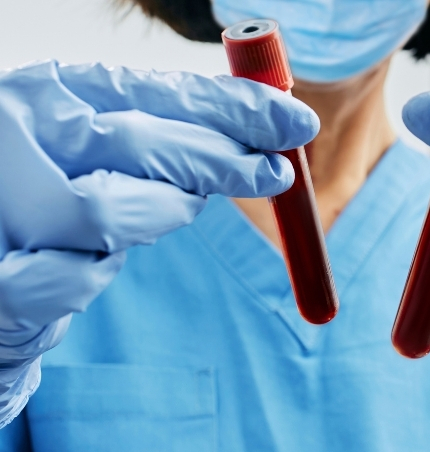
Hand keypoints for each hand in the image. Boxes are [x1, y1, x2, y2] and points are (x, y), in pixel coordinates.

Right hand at [0, 60, 318, 425]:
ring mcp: (2, 200)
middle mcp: (18, 134)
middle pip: (141, 143)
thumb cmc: (53, 198)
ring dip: (157, 217)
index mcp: (51, 91)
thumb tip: (276, 127)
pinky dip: (92, 276)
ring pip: (109, 212)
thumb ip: (175, 131)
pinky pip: (72, 279)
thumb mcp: (106, 145)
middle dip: (221, 162)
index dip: (234, 108)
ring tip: (164, 216)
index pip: (158, 89)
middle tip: (275, 177)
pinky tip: (91, 266)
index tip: (295, 123)